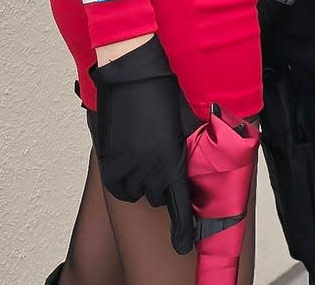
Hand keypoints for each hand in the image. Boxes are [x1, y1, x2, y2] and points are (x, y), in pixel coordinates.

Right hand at [90, 34, 201, 252]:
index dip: (183, 231)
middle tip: (165, 164)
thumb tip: (205, 158)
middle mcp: (148, 171)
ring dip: (144, 180)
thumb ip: (194, 144)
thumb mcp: (187, 120)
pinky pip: (119, 184)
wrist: (131, 71)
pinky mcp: (109, 161)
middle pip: (159, 197)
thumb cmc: (163, 89)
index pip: (180, 209)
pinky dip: (126, 178)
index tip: (185, 243)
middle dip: (164, 186)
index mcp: (172, 162)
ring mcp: (126, 167)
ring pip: (138, 191)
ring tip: (147, 155)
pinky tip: (131, 159)